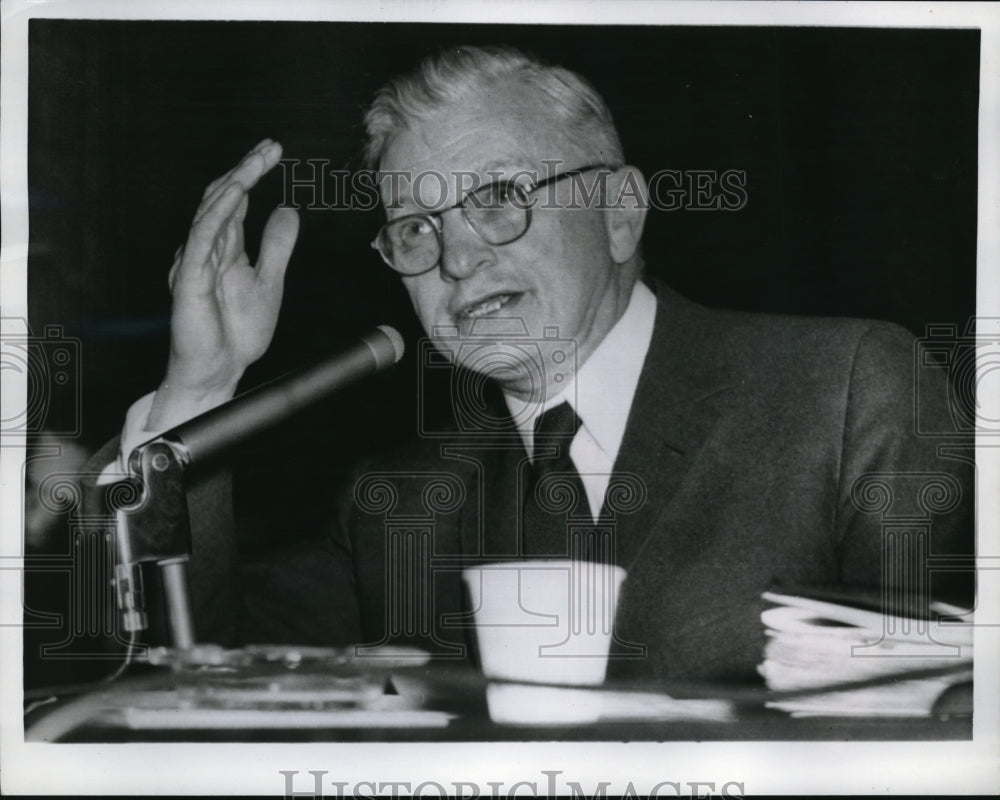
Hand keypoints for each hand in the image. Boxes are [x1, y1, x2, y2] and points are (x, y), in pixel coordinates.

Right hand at [148, 139, 298, 429]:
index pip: (236, 201)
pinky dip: (219, 212)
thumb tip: (288, 209)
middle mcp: (207, 249)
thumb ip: (277, 247)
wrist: (220, 372)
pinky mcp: (188, 278)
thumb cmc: (238, 334)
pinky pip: (202, 237)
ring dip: (235, 182)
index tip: (272, 150)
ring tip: (257, 160)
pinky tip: (237, 192)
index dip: (251, 173)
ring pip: (211, 211)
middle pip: (222, 198)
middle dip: (245, 169)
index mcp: (225, 249)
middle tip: (269, 146)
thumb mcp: (270, 282)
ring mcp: (195, 261)